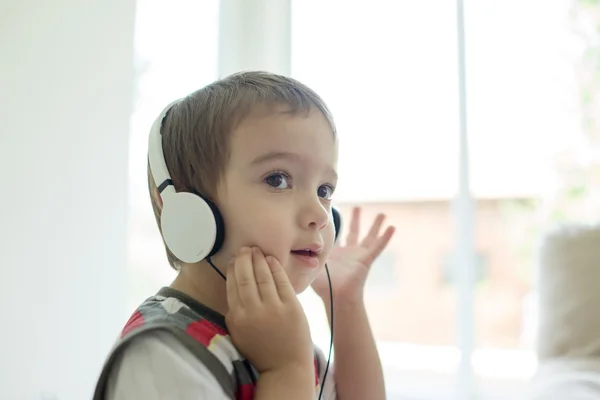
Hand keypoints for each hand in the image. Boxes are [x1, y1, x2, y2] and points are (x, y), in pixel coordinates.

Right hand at [225, 247, 313, 373]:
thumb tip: (233, 286)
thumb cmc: (261, 351)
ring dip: (259, 259)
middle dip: (244, 259)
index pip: (232, 286)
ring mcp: (273, 308)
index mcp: (237, 318)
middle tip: (245, 248)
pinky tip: (272, 259)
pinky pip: (281, 281)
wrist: (285, 368)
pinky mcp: (291, 307)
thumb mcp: (239, 333)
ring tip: (257, 250)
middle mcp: (253, 311)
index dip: (233, 269)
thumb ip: (234, 312)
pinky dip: (275, 267)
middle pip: (246, 277)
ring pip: (263, 276)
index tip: (234, 259)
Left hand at [311, 207, 395, 300]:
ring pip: (369, 237)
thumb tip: (288, 250)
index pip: (336, 236)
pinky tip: (392, 227)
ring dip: (375, 226)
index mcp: (335, 254)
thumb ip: (303, 257)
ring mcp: (359, 256)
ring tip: (382, 214)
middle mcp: (348, 253)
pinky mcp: (366, 260)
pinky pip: (378, 247)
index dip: (334, 226)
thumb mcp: (312, 267)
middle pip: (354, 232)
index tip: (333, 210)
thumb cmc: (324, 287)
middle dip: (355, 220)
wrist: (337, 298)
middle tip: (357, 207)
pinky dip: (385, 238)